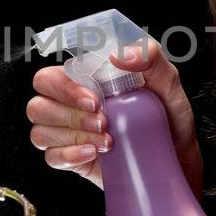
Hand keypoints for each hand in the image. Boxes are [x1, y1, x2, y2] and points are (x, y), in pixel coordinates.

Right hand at [27, 36, 203, 200]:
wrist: (177, 160)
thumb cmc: (169, 119)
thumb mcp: (168, 84)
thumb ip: (150, 57)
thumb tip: (120, 55)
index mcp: (84, 82)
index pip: (50, 77)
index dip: (65, 88)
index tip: (95, 100)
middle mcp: (70, 106)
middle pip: (38, 105)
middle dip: (68, 114)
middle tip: (103, 121)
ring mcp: (68, 134)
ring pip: (41, 132)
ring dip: (73, 136)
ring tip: (107, 141)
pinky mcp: (72, 160)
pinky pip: (51, 157)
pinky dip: (70, 155)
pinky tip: (93, 153)